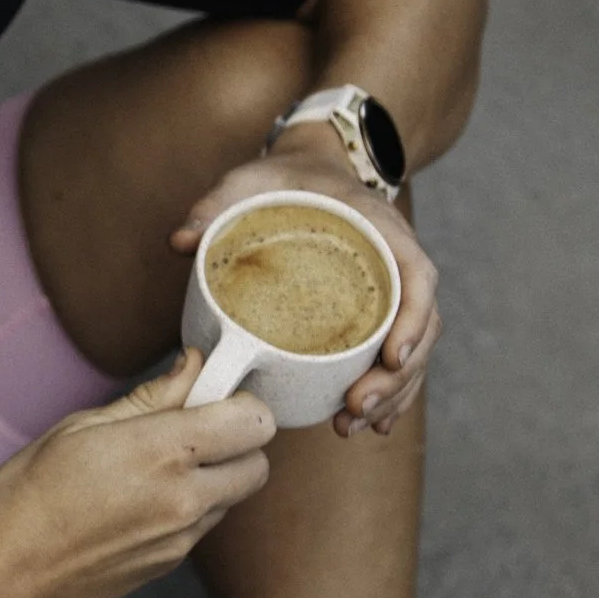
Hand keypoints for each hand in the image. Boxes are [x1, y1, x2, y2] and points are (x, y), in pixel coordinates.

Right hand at [0, 356, 275, 597]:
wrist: (7, 575)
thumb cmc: (29, 493)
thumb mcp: (83, 426)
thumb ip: (152, 397)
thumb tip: (193, 366)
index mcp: (163, 451)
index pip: (254, 421)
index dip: (240, 402)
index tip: (211, 395)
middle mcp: (185, 497)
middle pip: (259, 463)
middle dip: (238, 441)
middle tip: (194, 429)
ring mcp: (181, 537)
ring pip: (234, 496)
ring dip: (216, 476)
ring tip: (159, 467)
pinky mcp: (171, 563)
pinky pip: (204, 525)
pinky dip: (191, 506)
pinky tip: (142, 500)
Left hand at [171, 129, 441, 438]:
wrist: (310, 170)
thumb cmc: (284, 177)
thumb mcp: (250, 179)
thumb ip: (217, 203)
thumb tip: (179, 242)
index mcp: (380, 228)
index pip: (418, 276)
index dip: (413, 320)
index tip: (392, 358)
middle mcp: (395, 262)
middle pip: (419, 326)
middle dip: (396, 378)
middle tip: (354, 409)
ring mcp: (390, 290)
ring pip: (413, 350)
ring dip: (391, 395)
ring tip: (352, 427)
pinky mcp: (377, 313)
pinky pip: (396, 357)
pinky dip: (388, 394)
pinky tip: (369, 427)